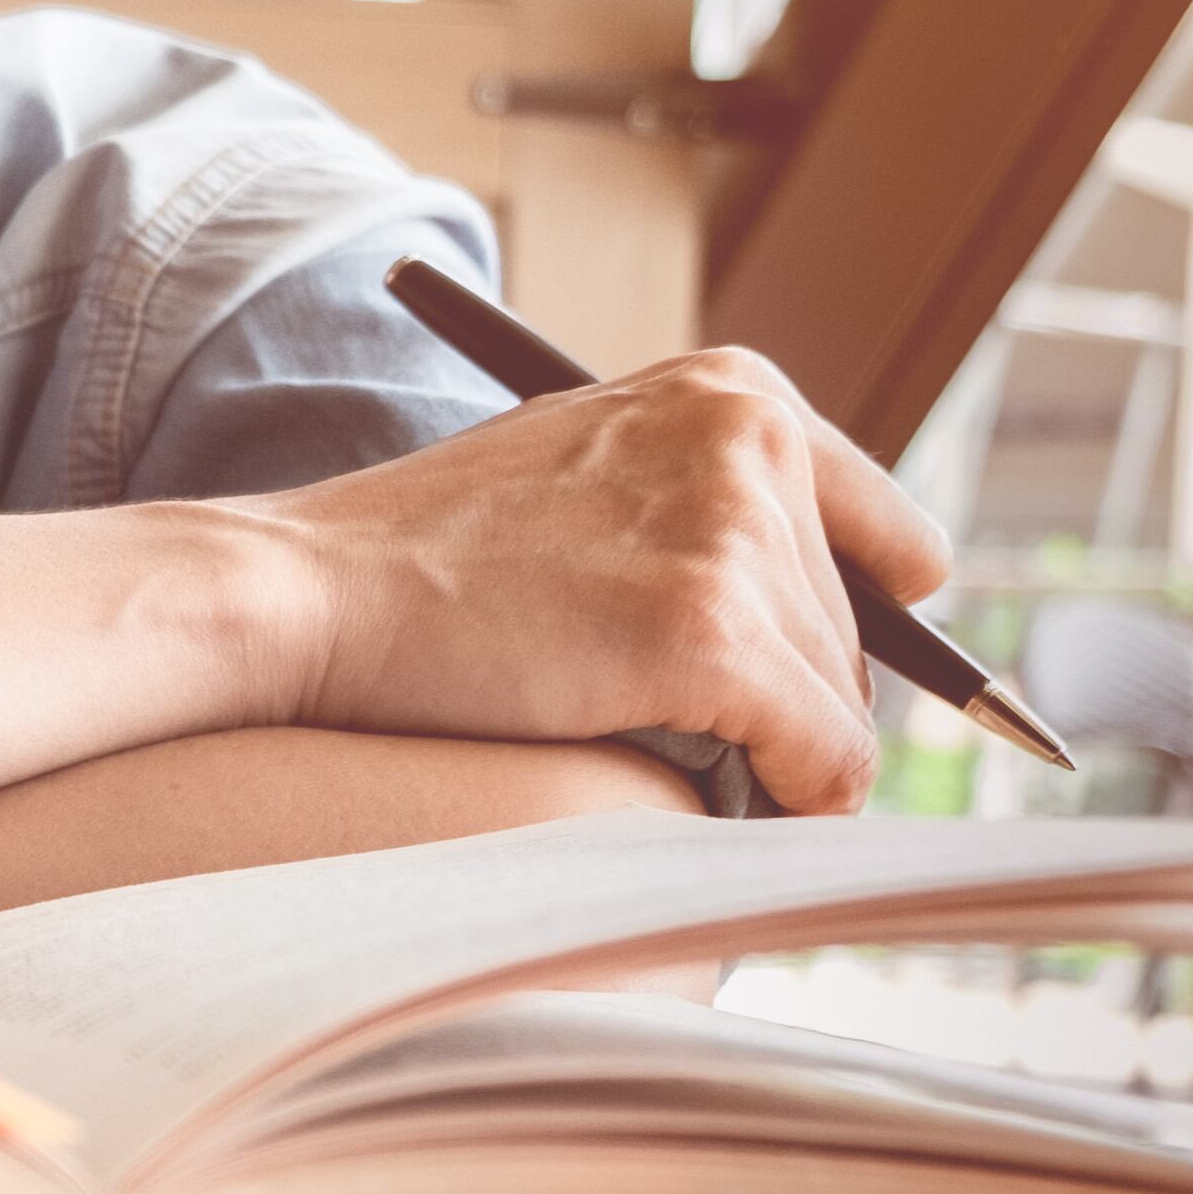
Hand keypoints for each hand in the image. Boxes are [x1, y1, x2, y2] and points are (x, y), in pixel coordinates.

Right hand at [227, 348, 952, 813]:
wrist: (303, 594)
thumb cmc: (420, 554)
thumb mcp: (589, 468)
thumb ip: (703, 502)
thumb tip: (814, 609)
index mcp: (734, 391)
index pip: (889, 543)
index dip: (849, 632)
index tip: (803, 687)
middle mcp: (750, 439)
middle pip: (859, 634)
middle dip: (794, 699)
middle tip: (693, 740)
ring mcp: (728, 535)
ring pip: (840, 702)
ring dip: (775, 754)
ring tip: (667, 758)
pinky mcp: (704, 634)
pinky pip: (820, 756)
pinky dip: (790, 798)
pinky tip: (730, 802)